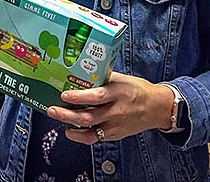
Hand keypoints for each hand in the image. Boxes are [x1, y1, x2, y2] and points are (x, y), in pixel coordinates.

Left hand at [47, 72, 174, 143]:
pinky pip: (95, 138)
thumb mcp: (121, 78)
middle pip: (89, 116)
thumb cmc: (136, 89)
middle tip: (52, 109)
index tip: (64, 94)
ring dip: (71, 127)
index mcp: (118, 93)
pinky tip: (70, 130)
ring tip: (57, 119)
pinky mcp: (115, 135)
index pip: (97, 96)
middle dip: (67, 115)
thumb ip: (102, 77)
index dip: (79, 97)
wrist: (157, 107)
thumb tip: (79, 70)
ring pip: (90, 131)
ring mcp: (116, 125)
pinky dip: (80, 136)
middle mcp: (117, 111)